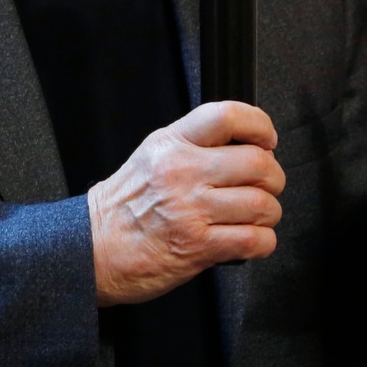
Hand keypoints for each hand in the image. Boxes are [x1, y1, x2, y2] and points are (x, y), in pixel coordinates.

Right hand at [89, 102, 286, 305]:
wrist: (93, 250)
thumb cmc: (123, 207)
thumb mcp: (152, 157)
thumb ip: (194, 145)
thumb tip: (246, 144)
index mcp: (172, 144)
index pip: (227, 116)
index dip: (260, 126)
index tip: (267, 140)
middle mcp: (182, 173)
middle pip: (258, 163)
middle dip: (273, 178)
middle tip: (265, 186)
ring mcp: (191, 210)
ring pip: (262, 204)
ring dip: (269, 214)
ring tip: (255, 217)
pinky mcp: (197, 247)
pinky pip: (254, 240)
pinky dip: (263, 242)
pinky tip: (250, 240)